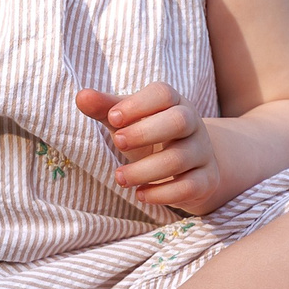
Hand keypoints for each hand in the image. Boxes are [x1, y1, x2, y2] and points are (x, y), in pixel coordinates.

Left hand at [76, 83, 226, 214]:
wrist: (188, 166)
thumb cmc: (150, 136)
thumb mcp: (128, 121)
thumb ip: (106, 108)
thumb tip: (81, 96)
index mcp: (173, 102)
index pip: (163, 94)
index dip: (138, 104)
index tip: (113, 117)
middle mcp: (193, 124)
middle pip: (180, 120)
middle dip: (145, 133)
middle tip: (118, 143)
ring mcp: (202, 152)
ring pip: (179, 158)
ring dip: (145, 170)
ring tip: (120, 178)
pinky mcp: (207, 180)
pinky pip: (190, 186)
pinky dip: (162, 194)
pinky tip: (140, 194)